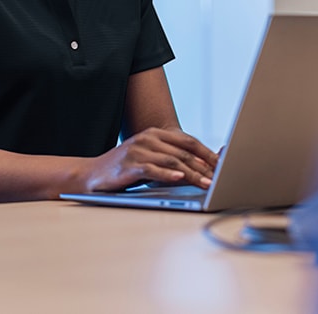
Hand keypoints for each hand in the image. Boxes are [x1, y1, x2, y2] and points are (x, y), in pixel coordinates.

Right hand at [82, 127, 218, 192]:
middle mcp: (149, 138)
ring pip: (172, 161)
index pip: (189, 142)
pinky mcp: (130, 165)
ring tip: (206, 183)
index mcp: (156, 134)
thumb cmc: (127, 169)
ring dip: (192, 174)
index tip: (223, 166)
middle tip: (220, 178)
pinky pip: (153, 169)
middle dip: (204, 166)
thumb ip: (173, 161)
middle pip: (184, 152)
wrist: (94, 174)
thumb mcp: (152, 160)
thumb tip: (203, 170)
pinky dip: (168, 175)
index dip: (208, 154)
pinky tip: (179, 179)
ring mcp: (139, 150)